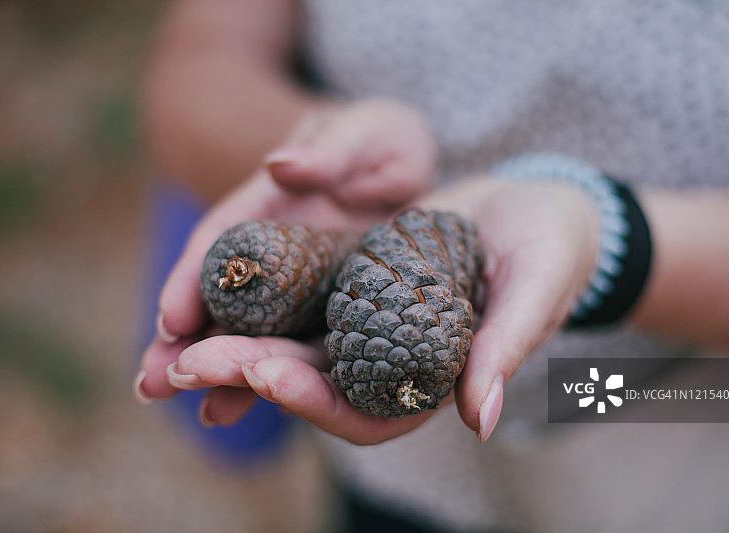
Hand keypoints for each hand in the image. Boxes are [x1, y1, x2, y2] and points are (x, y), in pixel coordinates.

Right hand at [135, 99, 435, 417]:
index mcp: (271, 206)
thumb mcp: (369, 133)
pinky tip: (256, 408)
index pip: (221, 242)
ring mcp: (301, 287)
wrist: (412, 170)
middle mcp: (276, 253)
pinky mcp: (332, 311)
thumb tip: (279, 166)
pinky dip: (275, 376)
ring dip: (224, 370)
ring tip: (202, 414)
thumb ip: (331, 150)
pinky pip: (301, 346)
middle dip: (186, 341)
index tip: (170, 319)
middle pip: (222, 298)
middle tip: (150, 386)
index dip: (191, 278)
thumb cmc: (384, 140)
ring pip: (254, 332)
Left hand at [149, 175, 598, 444]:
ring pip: (291, 342)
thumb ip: (506, 348)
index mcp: (430, 379)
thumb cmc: (550, 250)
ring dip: (235, 342)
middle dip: (250, 374)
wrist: (535, 207)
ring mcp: (364, 322)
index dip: (316, 403)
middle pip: (312, 381)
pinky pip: (295, 293)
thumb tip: (479, 421)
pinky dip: (254, 297)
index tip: (267, 377)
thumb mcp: (536, 288)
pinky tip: (209, 286)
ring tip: (178, 336)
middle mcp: (388, 360)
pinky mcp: (349, 281)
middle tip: (188, 363)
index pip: (366, 412)